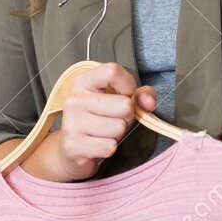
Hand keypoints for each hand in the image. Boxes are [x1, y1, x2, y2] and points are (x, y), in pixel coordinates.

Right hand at [28, 62, 157, 181]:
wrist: (72, 148)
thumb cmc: (99, 120)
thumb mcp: (118, 99)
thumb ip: (140, 94)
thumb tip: (149, 103)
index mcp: (83, 82)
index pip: (112, 72)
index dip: (128, 85)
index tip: (127, 95)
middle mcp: (74, 100)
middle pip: (124, 105)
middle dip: (126, 116)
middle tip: (114, 119)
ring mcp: (72, 123)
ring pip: (118, 128)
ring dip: (117, 134)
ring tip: (105, 132)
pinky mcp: (74, 146)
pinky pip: (110, 147)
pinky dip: (109, 148)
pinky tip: (98, 144)